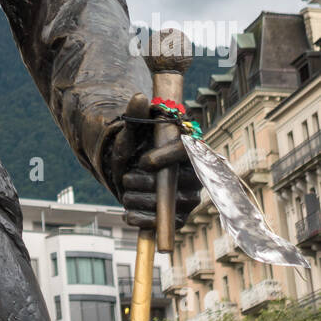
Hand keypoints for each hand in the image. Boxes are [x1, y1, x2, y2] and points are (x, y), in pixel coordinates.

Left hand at [105, 92, 201, 229]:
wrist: (137, 168)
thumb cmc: (142, 144)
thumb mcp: (135, 129)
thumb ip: (136, 114)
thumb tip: (138, 97)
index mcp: (189, 148)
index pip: (185, 151)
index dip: (166, 157)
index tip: (143, 161)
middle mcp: (195, 174)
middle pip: (177, 182)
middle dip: (149, 184)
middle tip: (126, 179)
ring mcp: (189, 197)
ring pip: (171, 205)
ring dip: (144, 202)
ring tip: (125, 194)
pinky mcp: (181, 216)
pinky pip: (168, 223)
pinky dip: (146, 222)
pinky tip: (128, 215)